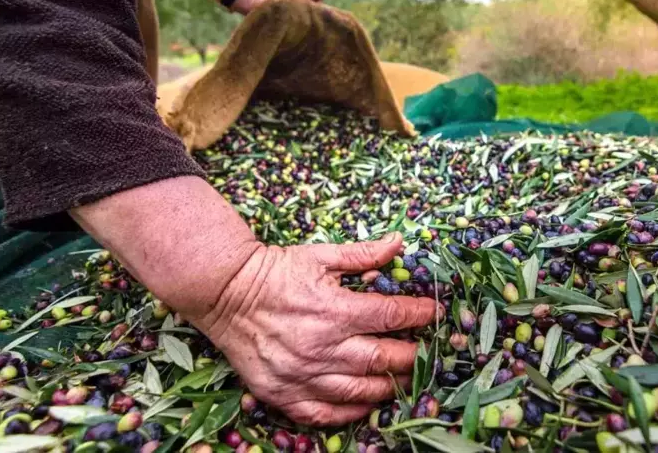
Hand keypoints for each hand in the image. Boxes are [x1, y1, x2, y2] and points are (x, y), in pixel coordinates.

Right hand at [196, 233, 437, 425]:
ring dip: (389, 386)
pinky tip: (367, 404)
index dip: (419, 315)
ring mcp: (303, 374)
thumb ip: (363, 254)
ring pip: (360, 391)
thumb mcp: (320, 255)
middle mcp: (322, 347)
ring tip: (405, 379)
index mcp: (335, 310)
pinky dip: (351, 412)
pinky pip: (325, 414)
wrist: (224, 292)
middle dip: (411, 356)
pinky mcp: (284, 393)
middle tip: (425, 352)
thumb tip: (400, 243)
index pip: (392, 317)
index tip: (433, 312)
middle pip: (383, 359)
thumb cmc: (275, 271)